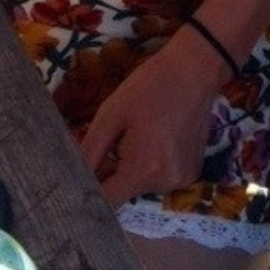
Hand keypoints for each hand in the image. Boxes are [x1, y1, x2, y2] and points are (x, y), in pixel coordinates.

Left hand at [80, 28, 227, 207]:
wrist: (196, 68)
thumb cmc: (150, 86)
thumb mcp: (111, 113)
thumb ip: (89, 151)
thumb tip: (73, 179)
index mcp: (143, 169)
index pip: (106, 201)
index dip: (90, 191)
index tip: (82, 174)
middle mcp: (165, 183)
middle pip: (125, 192)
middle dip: (112, 172)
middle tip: (115, 140)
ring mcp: (183, 180)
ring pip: (142, 184)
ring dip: (132, 168)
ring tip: (141, 134)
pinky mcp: (192, 173)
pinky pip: (160, 177)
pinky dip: (152, 164)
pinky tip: (158, 137)